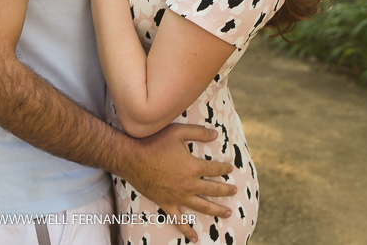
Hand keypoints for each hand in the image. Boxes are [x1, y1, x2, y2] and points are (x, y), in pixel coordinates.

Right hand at [123, 124, 236, 242]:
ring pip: (202, 207)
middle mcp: (189, 185)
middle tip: (234, 190)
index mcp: (193, 168)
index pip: (215, 170)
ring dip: (216, 210)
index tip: (230, 168)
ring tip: (227, 213)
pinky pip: (179, 221)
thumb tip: (216, 134)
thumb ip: (198, 132)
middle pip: (213, 190)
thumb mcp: (178, 132)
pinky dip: (187, 230)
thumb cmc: (154, 142)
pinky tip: (195, 238)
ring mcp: (178, 197)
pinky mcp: (166, 204)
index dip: (224, 169)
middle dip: (226, 190)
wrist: (132, 158)